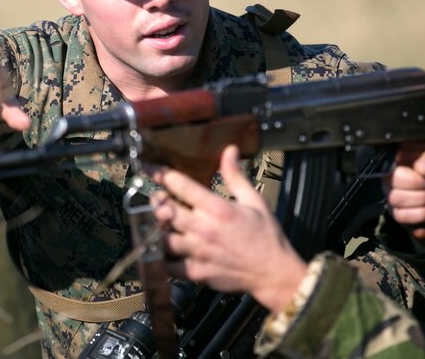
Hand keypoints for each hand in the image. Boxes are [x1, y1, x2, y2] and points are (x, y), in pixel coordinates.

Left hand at [150, 145, 306, 313]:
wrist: (274, 273)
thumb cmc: (266, 236)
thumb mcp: (254, 200)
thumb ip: (236, 176)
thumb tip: (229, 151)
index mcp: (217, 209)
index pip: (181, 185)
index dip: (161, 174)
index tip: (150, 168)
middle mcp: (204, 229)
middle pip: (165, 210)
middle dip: (156, 201)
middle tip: (157, 197)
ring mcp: (198, 252)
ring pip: (162, 237)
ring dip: (156, 228)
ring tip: (158, 222)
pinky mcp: (196, 273)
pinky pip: (168, 265)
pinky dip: (161, 257)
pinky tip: (163, 250)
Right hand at [385, 142, 424, 239]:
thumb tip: (421, 168)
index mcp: (400, 159)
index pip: (391, 172)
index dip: (413, 179)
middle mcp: (392, 177)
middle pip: (393, 192)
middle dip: (422, 192)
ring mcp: (394, 195)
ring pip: (397, 205)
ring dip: (424, 202)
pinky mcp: (400, 212)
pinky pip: (401, 217)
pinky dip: (424, 215)